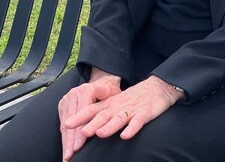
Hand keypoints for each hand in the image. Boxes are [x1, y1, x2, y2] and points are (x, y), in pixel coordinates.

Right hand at [58, 74, 120, 161]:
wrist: (101, 83)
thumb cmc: (109, 91)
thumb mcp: (111, 90)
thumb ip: (107, 91)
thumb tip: (102, 89)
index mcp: (85, 91)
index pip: (82, 115)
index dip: (80, 132)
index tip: (78, 146)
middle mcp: (73, 95)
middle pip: (72, 122)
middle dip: (71, 141)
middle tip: (70, 156)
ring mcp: (66, 101)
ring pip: (66, 126)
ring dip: (66, 143)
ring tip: (66, 157)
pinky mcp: (63, 107)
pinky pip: (63, 126)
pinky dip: (65, 139)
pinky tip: (66, 150)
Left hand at [64, 76, 183, 141]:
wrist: (158, 88)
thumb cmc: (134, 99)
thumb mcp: (115, 103)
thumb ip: (101, 113)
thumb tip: (82, 127)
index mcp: (110, 104)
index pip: (92, 110)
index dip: (79, 117)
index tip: (66, 124)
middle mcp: (118, 106)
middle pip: (103, 115)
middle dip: (91, 124)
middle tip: (80, 133)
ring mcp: (132, 110)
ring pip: (119, 119)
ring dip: (109, 126)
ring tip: (100, 133)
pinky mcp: (145, 113)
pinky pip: (137, 122)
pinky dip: (131, 128)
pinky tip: (126, 135)